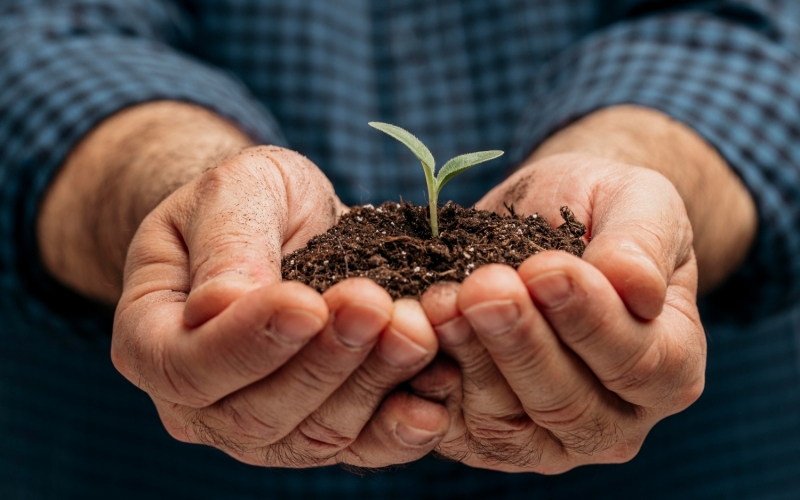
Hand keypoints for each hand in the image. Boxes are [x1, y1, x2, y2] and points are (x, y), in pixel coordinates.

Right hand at [112, 146, 449, 467]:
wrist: (289, 224)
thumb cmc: (251, 201)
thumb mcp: (234, 192)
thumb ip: (227, 245)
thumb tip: (222, 306)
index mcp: (155, 339)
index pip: (190, 365)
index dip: (249, 342)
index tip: (307, 302)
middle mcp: (202, 402)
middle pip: (257, 413)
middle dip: (325, 362)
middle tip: (375, 307)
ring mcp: (263, 426)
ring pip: (315, 435)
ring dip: (372, 386)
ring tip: (416, 331)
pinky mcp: (321, 430)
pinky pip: (359, 449)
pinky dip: (398, 431)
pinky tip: (433, 401)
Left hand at [416, 153, 706, 472]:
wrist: (548, 219)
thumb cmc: (601, 211)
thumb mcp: (637, 202)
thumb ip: (641, 243)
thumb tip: (636, 288)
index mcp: (669, 368)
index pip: (637, 362)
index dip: (588, 319)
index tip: (545, 269)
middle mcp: (614, 420)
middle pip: (566, 403)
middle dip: (519, 342)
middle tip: (483, 287)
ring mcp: (547, 439)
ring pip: (506, 423)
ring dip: (469, 358)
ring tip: (442, 299)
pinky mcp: (485, 437)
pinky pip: (454, 427)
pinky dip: (429, 385)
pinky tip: (414, 334)